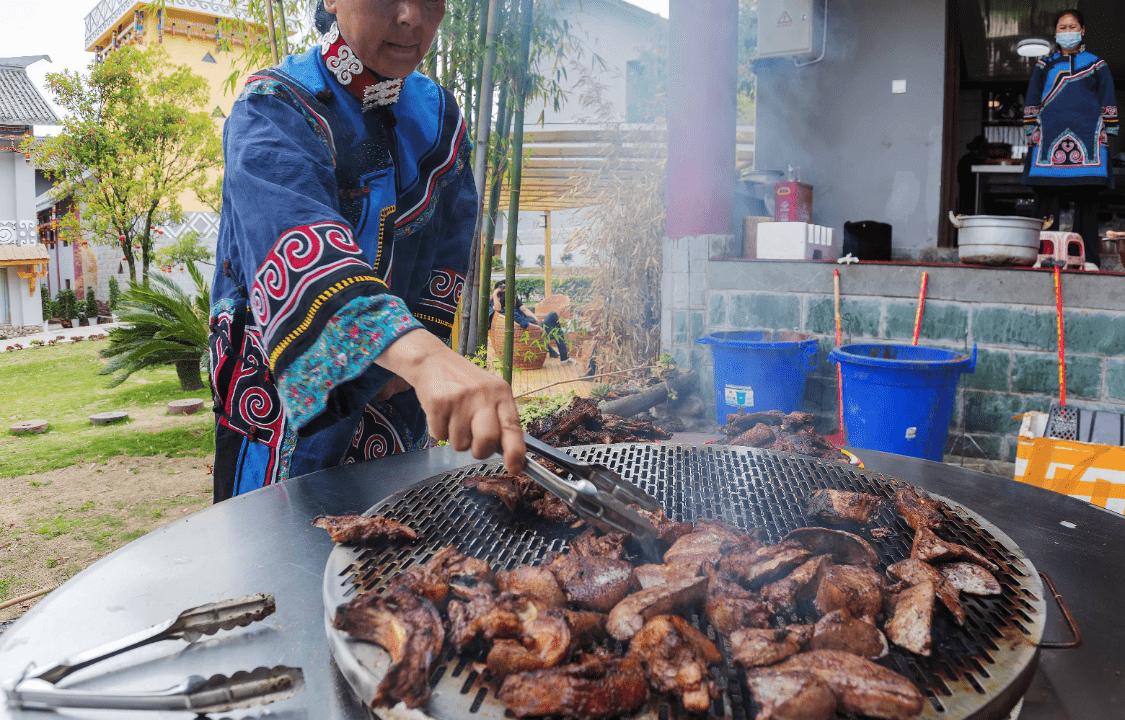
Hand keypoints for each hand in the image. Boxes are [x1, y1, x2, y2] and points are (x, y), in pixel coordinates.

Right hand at [375, 329, 525, 473]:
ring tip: (454, 418)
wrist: (433, 360)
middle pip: (487, 441)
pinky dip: (438, 431)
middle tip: (474, 443)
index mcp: (501, 393)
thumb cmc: (465, 383)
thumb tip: (509, 453)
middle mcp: (484, 394)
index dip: (515, 452)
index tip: (515, 468)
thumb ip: (500, 419)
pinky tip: (441, 414)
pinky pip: (440, 436)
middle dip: (480, 451)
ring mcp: (461, 398)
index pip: (513, 427)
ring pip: (461, 444)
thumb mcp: (489, 393)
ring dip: (456, 439)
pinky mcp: (439, 402)